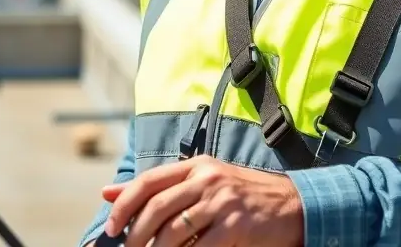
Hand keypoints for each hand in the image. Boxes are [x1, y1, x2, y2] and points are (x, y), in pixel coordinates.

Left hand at [101, 155, 303, 246]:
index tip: (111, 229)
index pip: (149, 181)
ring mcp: (223, 201)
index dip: (124, 205)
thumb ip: (158, 187)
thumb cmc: (242, 196)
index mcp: (196, 165)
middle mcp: (208, 178)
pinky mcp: (236, 225)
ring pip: (174, 231)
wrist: (293, 205)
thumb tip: (107, 193)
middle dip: (135, 236)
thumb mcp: (202, 182)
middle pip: (157, 208)